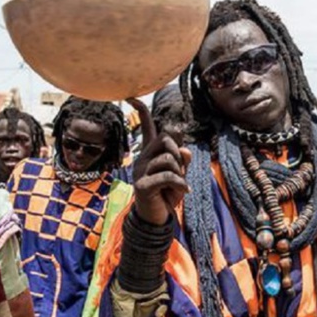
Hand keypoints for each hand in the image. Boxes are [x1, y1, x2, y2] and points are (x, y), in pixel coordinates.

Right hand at [128, 98, 190, 225]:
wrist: (157, 218)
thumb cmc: (168, 193)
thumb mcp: (180, 174)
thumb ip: (183, 159)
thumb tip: (185, 149)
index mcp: (150, 152)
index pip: (147, 126)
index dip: (141, 111)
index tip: (131, 97)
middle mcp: (142, 157)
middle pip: (166, 138)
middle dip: (179, 153)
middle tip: (180, 171)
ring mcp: (140, 171)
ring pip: (169, 158)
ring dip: (181, 172)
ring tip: (179, 185)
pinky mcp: (141, 185)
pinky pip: (167, 176)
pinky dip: (180, 184)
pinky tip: (183, 192)